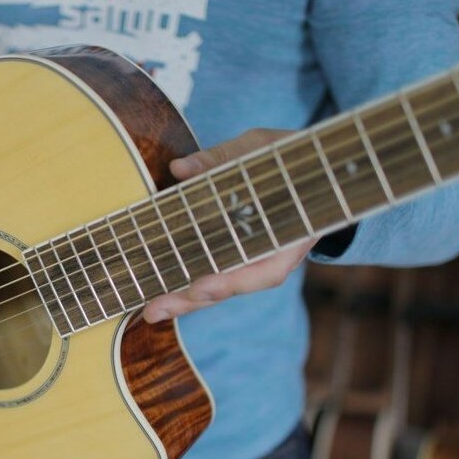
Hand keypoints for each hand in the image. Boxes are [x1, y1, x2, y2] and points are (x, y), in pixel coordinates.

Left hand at [142, 129, 314, 322]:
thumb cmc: (287, 155)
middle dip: (192, 300)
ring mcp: (255, 259)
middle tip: (153, 311)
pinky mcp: (236, 254)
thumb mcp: (260, 147)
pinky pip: (213, 273)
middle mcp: (274, 256)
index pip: (266, 270)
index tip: (200, 288)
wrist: (308, 165)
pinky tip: (161, 292)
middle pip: (233, 287)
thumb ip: (223, 158)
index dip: (233, 281)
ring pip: (220, 286)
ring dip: (184, 299)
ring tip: (151, 310)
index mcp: (293, 234)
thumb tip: (179, 169)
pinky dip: (188, 282)